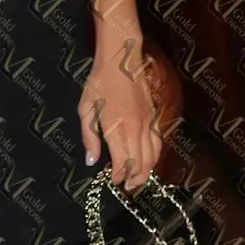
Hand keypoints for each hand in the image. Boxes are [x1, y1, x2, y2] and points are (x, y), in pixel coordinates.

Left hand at [79, 51, 162, 191]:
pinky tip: (148, 159)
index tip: (112, 180)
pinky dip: (154, 156)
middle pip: (142, 164)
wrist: (122, 58)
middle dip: (135, 179)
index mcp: (117, 128)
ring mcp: (148, 122)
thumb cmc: (99, 82)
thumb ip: (89, 137)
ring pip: (154, 155)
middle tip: (128, 186)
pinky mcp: (154, 116)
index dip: (118, 176)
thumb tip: (92, 161)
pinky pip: (158, 142)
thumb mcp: (86, 108)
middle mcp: (136, 129)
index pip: (123, 163)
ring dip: (147, 171)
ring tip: (138, 179)